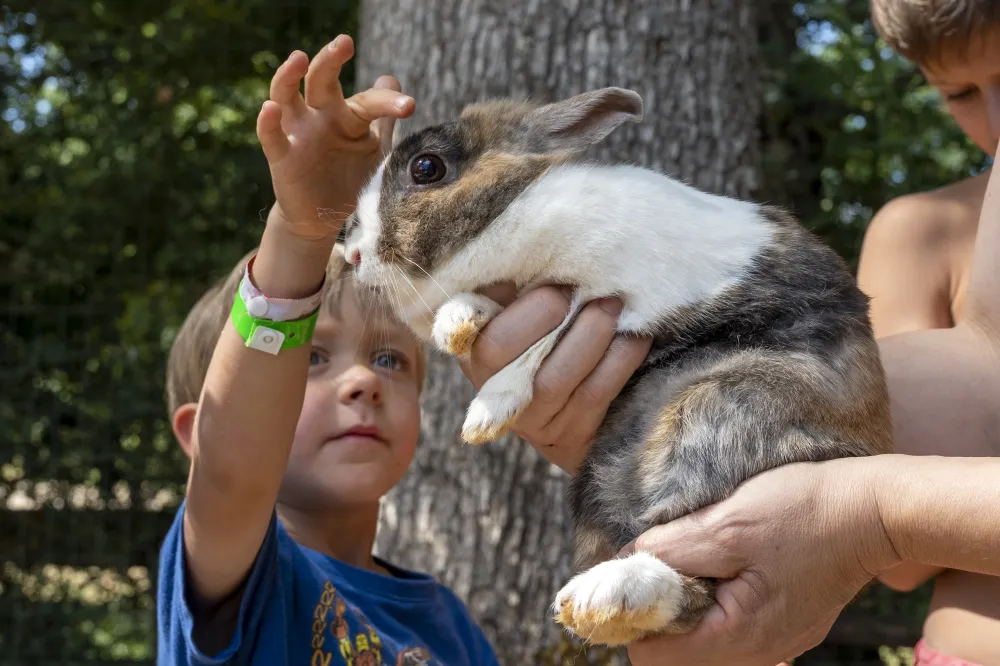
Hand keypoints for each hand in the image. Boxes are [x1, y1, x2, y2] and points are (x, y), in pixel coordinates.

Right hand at [255, 34, 414, 241]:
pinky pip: (271, 136)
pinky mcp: (281, 157)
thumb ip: (384, 119)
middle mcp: (321, 117)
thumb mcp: (373, 150)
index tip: (409, 106)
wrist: (323, 217)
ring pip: (286, 96)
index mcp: (348, 116)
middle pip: (321, 80)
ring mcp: (298, 134)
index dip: (387, 102)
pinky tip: (270, 108)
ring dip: (289, 76)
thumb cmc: (350, 179)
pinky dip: (267, 121)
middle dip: (331, 60)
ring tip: (298, 58)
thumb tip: (391, 79)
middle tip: (345, 43)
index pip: (367, 101)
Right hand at [459, 283, 651, 472]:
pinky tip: (636, 337)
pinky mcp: (568, 436)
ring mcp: (529, 418)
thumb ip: (519, 286)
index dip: (481, 309)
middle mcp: (490, 386)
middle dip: (543, 312)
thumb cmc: (553, 341)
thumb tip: (535, 242)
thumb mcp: (527, 313)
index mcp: (472, 348)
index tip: (542, 284)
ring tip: (612, 305)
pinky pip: (594, 394)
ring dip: (588, 335)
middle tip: (580, 290)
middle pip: (499, 349)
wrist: (578, 411)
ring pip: (552, 377)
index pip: (460, 324)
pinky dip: (619, 360)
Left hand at [623, 459, 897, 665]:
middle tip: (667, 555)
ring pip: (698, 634)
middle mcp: (756, 654)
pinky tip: (726, 561)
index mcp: (738, 638)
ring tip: (699, 555)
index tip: (630, 574)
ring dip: (685, 597)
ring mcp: (772, 643)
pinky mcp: (781, 625)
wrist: (873, 509)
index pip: (650, 654)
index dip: (631, 613)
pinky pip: (726, 622)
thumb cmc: (803, 512)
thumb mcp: (726, 524)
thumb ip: (670, 551)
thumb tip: (624, 565)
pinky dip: (712, 595)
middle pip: (673, 648)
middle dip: (658, 604)